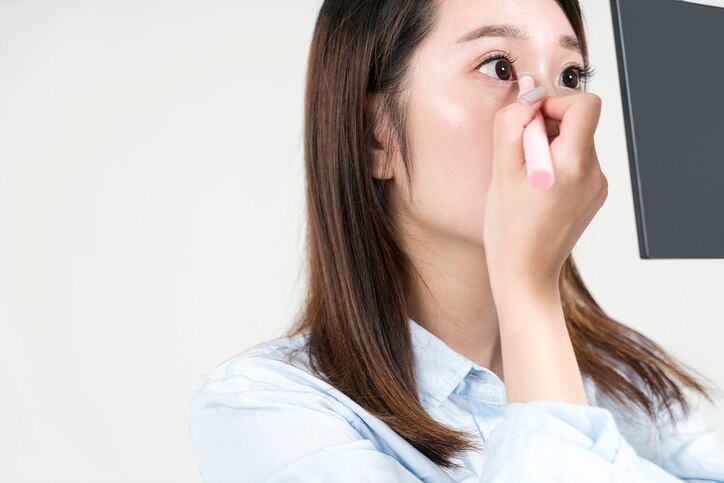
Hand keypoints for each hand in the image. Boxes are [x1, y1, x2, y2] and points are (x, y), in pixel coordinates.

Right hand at [483, 91, 607, 298]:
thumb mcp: (501, 171)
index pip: (586, 104)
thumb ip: (512, 123)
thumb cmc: (508, 228)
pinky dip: (556, 165)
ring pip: (575, 142)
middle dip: (547, 127)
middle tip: (521, 157)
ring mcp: (597, 186)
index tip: (531, 123)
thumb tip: (528, 91)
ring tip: (527, 179)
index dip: (555, 103)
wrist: (525, 274)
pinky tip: (538, 191)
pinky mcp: (594, 196)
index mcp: (573, 165)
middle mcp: (594, 173)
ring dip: (549, 147)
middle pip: (578, 121)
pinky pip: (577, 162)